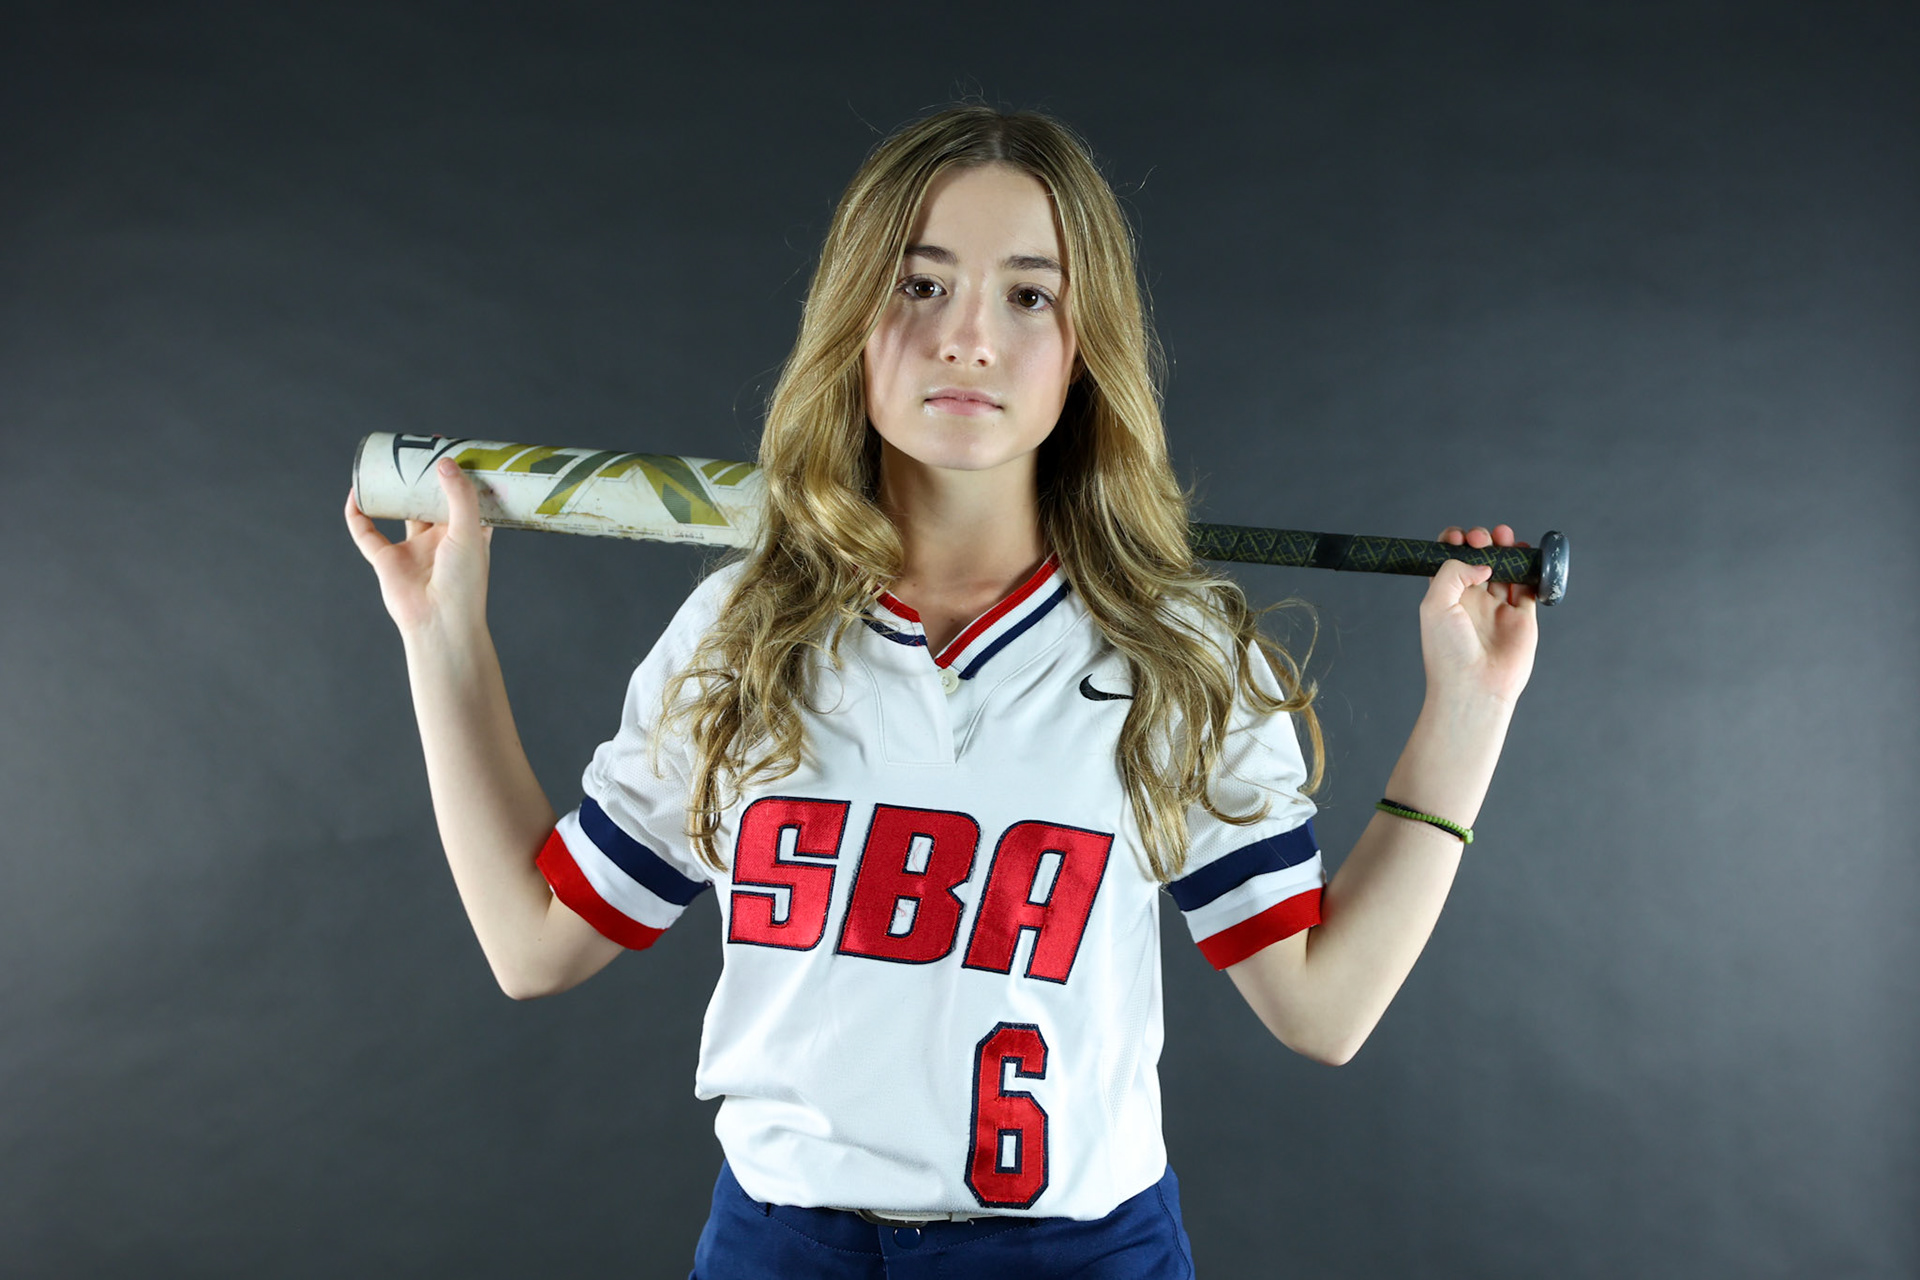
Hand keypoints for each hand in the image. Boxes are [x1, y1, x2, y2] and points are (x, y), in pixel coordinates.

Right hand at [344, 457, 494, 637]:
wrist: (440, 622)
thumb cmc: (464, 582)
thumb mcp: (469, 533)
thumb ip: (459, 497)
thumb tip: (445, 462)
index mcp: (465, 534)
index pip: (464, 497)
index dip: (459, 474)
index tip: (454, 448)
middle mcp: (439, 540)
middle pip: (429, 499)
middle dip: (422, 477)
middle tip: (417, 448)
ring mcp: (412, 549)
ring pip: (398, 511)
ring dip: (392, 490)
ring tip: (387, 463)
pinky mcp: (386, 561)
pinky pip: (365, 533)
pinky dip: (357, 514)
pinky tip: (355, 493)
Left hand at [1417, 524, 1537, 705]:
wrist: (1475, 687)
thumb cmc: (1448, 652)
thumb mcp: (1435, 604)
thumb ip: (1453, 572)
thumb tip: (1484, 563)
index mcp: (1446, 596)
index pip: (1449, 559)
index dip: (1453, 542)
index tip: (1458, 537)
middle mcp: (1472, 600)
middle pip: (1479, 558)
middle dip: (1482, 540)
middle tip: (1483, 539)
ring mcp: (1497, 608)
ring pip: (1506, 567)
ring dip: (1507, 547)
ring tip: (1506, 537)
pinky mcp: (1522, 617)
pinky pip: (1530, 586)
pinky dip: (1532, 568)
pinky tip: (1527, 556)